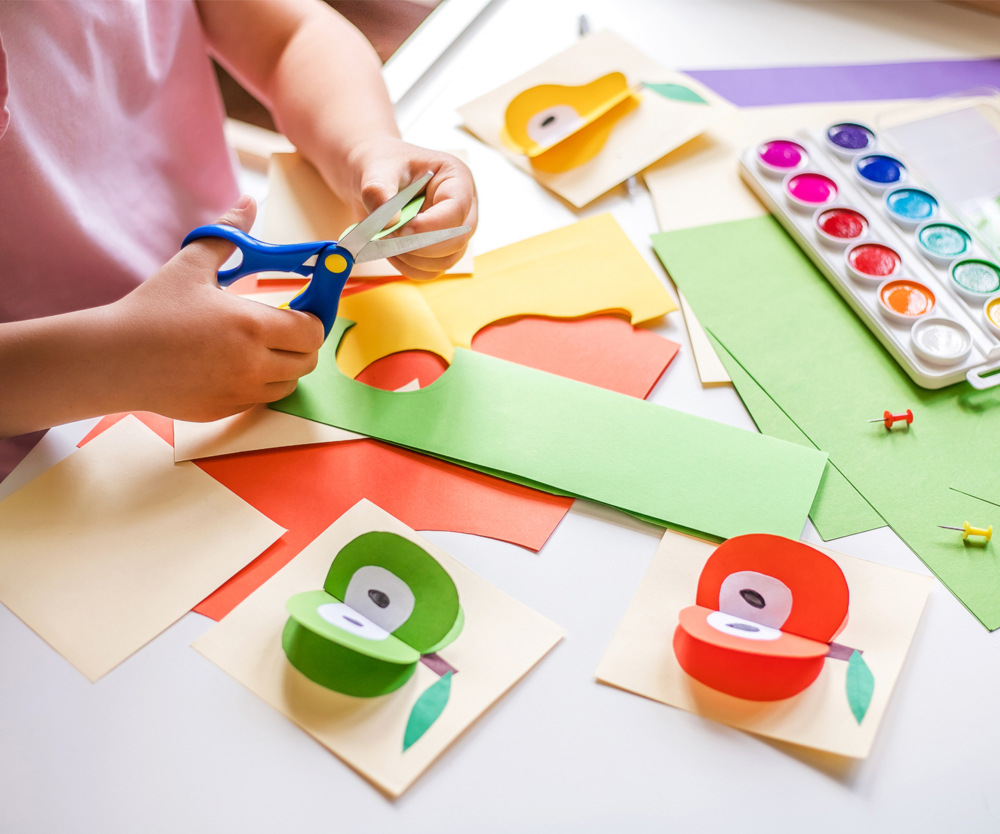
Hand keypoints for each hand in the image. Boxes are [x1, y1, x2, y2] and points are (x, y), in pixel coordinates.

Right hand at [107, 196, 324, 421]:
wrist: (114, 359)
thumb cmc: (152, 310)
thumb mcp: (190, 265)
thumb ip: (226, 235)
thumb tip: (247, 203)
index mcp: (252, 326)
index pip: (313, 330)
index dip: (313, 318)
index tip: (299, 308)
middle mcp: (253, 364)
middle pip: (308, 360)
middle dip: (302, 343)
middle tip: (283, 327)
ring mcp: (240, 391)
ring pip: (288, 384)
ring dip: (284, 366)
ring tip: (259, 346)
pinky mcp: (225, 410)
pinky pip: (260, 399)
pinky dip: (259, 384)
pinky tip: (235, 365)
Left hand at [339, 137, 477, 279]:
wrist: (372, 179)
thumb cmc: (380, 166)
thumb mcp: (375, 170)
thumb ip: (378, 191)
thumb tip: (391, 223)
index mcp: (456, 178)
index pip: (456, 209)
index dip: (429, 225)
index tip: (398, 228)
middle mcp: (463, 207)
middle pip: (457, 240)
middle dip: (419, 245)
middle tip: (386, 236)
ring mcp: (454, 231)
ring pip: (446, 260)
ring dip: (412, 259)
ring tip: (384, 240)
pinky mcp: (440, 250)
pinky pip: (431, 271)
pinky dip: (408, 267)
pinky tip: (389, 250)